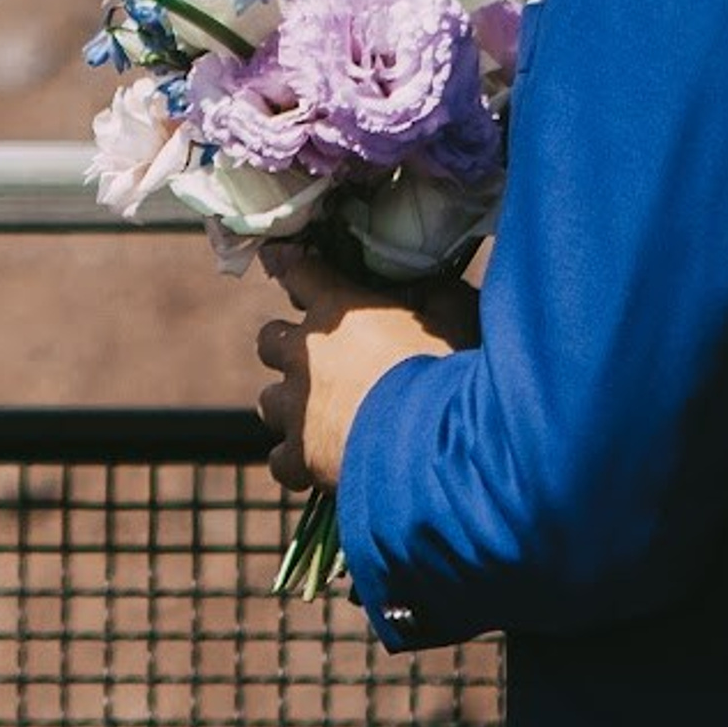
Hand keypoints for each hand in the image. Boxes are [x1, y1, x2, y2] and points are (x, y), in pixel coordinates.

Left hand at [253, 244, 479, 494]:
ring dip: (291, 406)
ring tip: (321, 418)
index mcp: (338, 309)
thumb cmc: (454, 370)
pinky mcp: (300, 457)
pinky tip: (320, 467)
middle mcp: (305, 354)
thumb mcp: (458, 315)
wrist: (442, 442)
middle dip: (289, 348)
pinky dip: (298, 463)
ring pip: (270, 401)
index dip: (292, 266)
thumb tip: (429, 286)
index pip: (299, 272)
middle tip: (320, 362)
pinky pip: (282, 461)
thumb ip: (435, 294)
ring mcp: (297, 407)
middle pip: (270, 340)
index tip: (281, 259)